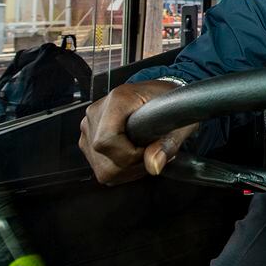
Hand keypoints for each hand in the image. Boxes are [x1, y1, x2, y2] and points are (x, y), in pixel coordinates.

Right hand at [78, 80, 198, 184]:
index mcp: (119, 99)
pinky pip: (100, 168)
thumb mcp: (177, 120)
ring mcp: (89, 125)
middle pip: (103, 157)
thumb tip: (154, 165)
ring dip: (127, 169)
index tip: (149, 148)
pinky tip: (133, 155)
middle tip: (151, 152)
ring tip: (144, 153)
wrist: (159, 96)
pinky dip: (120, 168)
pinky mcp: (87, 138)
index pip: (107, 140)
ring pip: (102, 168)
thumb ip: (168, 144)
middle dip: (132, 165)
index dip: (131, 154)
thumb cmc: (167, 103)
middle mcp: (98, 111)